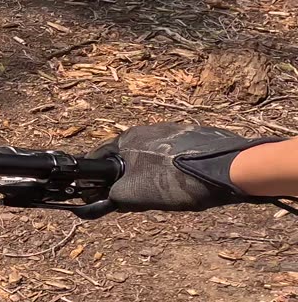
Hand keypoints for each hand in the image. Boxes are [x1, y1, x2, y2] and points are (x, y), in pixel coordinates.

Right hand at [91, 123, 276, 211]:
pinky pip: (176, 155)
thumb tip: (107, 198)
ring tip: (166, 193)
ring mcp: (175, 130)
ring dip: (154, 171)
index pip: (102, 154)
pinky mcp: (197, 137)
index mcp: (129, 137)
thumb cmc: (175, 179)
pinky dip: (175, 168)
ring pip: (154, 155)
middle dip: (129, 175)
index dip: (99, 174)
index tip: (99, 190)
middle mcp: (148, 128)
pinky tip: (186, 183)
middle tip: (136, 196)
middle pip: (130, 155)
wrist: (228, 169)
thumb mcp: (136, 194)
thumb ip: (115, 196)